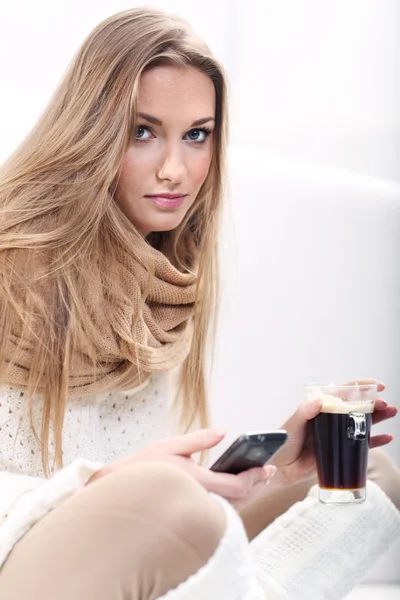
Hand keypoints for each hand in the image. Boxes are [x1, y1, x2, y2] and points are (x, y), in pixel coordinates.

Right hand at [87, 428, 276, 507]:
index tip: (267, 467)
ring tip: (259, 478)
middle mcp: (198, 500)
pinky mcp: (190, 514)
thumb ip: (198, 440)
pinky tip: (238, 488)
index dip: (255, 477)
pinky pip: (220, 510)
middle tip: (269, 471)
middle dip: (257, 485)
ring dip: (249, 493)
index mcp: (195, 482)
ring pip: (231, 508)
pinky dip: (234, 500)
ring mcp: (195, 510)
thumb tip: (223, 432)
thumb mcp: (169, 446)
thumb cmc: (140, 469)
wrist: (117, 493)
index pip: (236, 486)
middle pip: (239, 500)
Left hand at [271, 379, 396, 486]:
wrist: (280, 468)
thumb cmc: (283, 442)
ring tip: (392, 412)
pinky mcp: (340, 451)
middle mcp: (331, 419)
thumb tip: (320, 401)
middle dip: (373, 403)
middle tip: (385, 403)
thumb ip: (304, 412)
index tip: (376, 385)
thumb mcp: (292, 424)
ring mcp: (337, 435)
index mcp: (320, 408)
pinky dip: (375, 441)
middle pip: (357, 406)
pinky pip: (361, 445)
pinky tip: (387, 437)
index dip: (360, 387)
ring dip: (378, 418)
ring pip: (362, 423)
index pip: (342, 392)